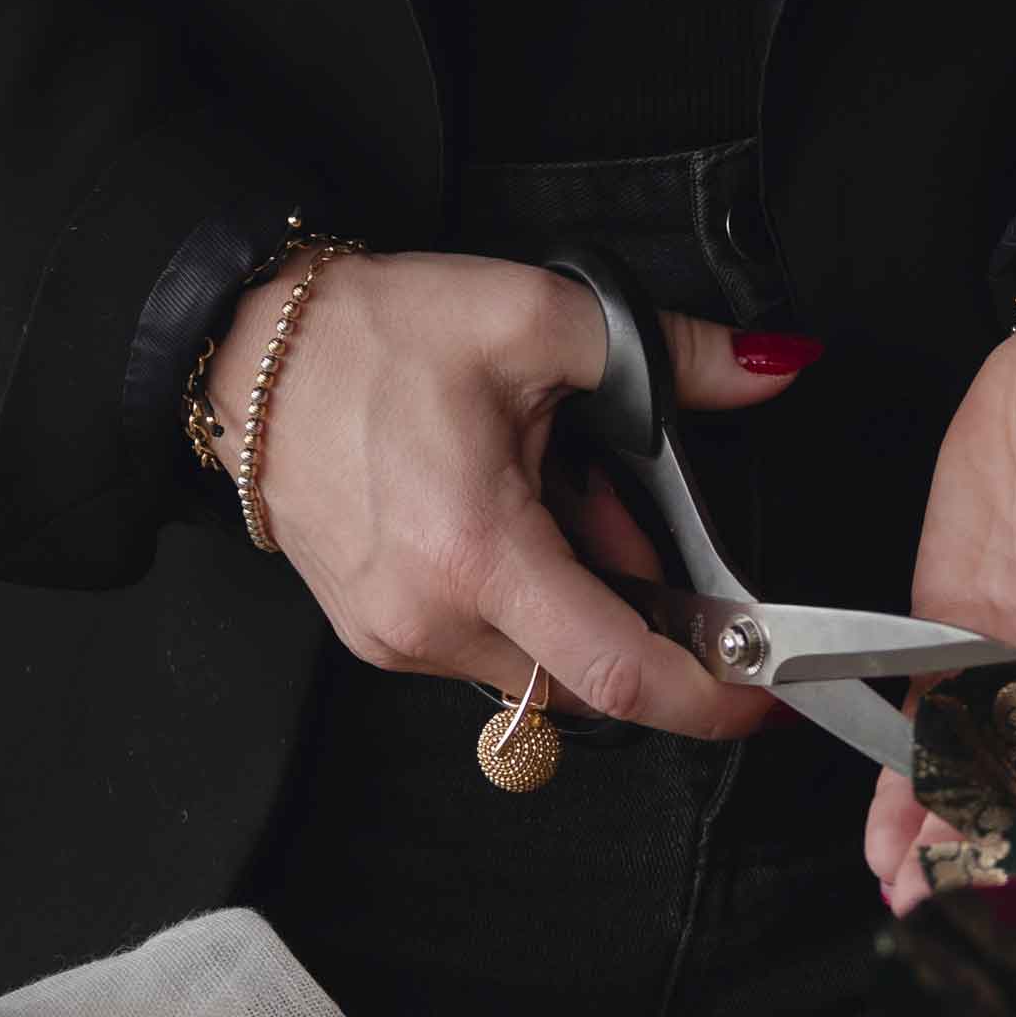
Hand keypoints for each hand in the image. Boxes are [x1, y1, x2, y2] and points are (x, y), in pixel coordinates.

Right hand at [204, 250, 814, 741]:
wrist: (244, 354)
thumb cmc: (367, 338)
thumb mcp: (535, 316)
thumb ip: (670, 355)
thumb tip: (771, 370)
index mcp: (476, 553)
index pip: (622, 676)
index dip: (712, 699)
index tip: (768, 696)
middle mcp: (431, 622)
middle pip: (590, 670)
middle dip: (635, 604)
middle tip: (611, 501)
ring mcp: (397, 640)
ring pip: (540, 658)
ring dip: (575, 594)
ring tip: (539, 487)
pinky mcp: (377, 636)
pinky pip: (487, 643)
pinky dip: (523, 594)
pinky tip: (499, 512)